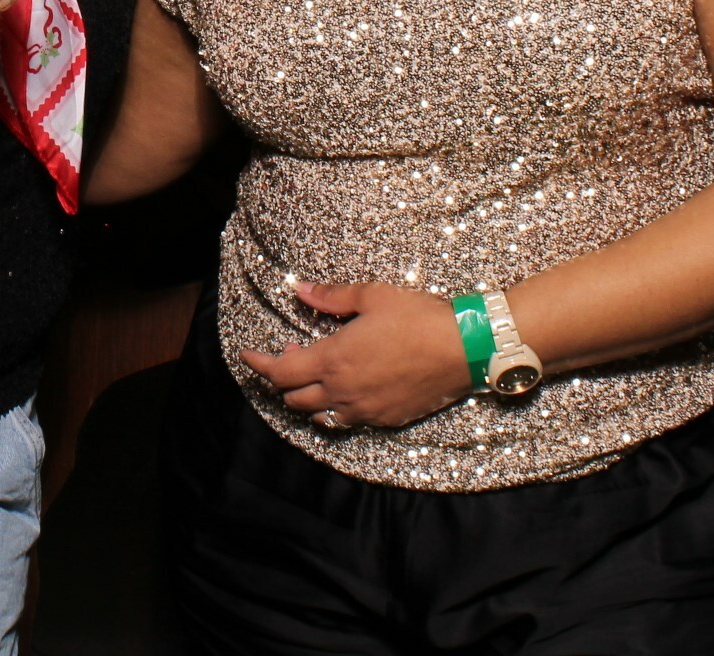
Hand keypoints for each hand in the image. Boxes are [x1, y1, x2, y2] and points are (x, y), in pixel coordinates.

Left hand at [238, 281, 472, 430]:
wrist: (466, 349)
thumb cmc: (418, 318)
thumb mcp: (371, 297)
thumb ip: (331, 296)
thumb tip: (299, 290)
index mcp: (333, 361)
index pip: (280, 372)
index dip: (259, 365)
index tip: (247, 356)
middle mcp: (343, 392)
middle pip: (294, 399)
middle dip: (282, 380)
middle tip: (290, 355)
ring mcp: (365, 410)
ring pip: (320, 416)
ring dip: (308, 399)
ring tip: (315, 375)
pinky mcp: (386, 419)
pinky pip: (349, 422)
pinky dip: (335, 410)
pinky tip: (346, 391)